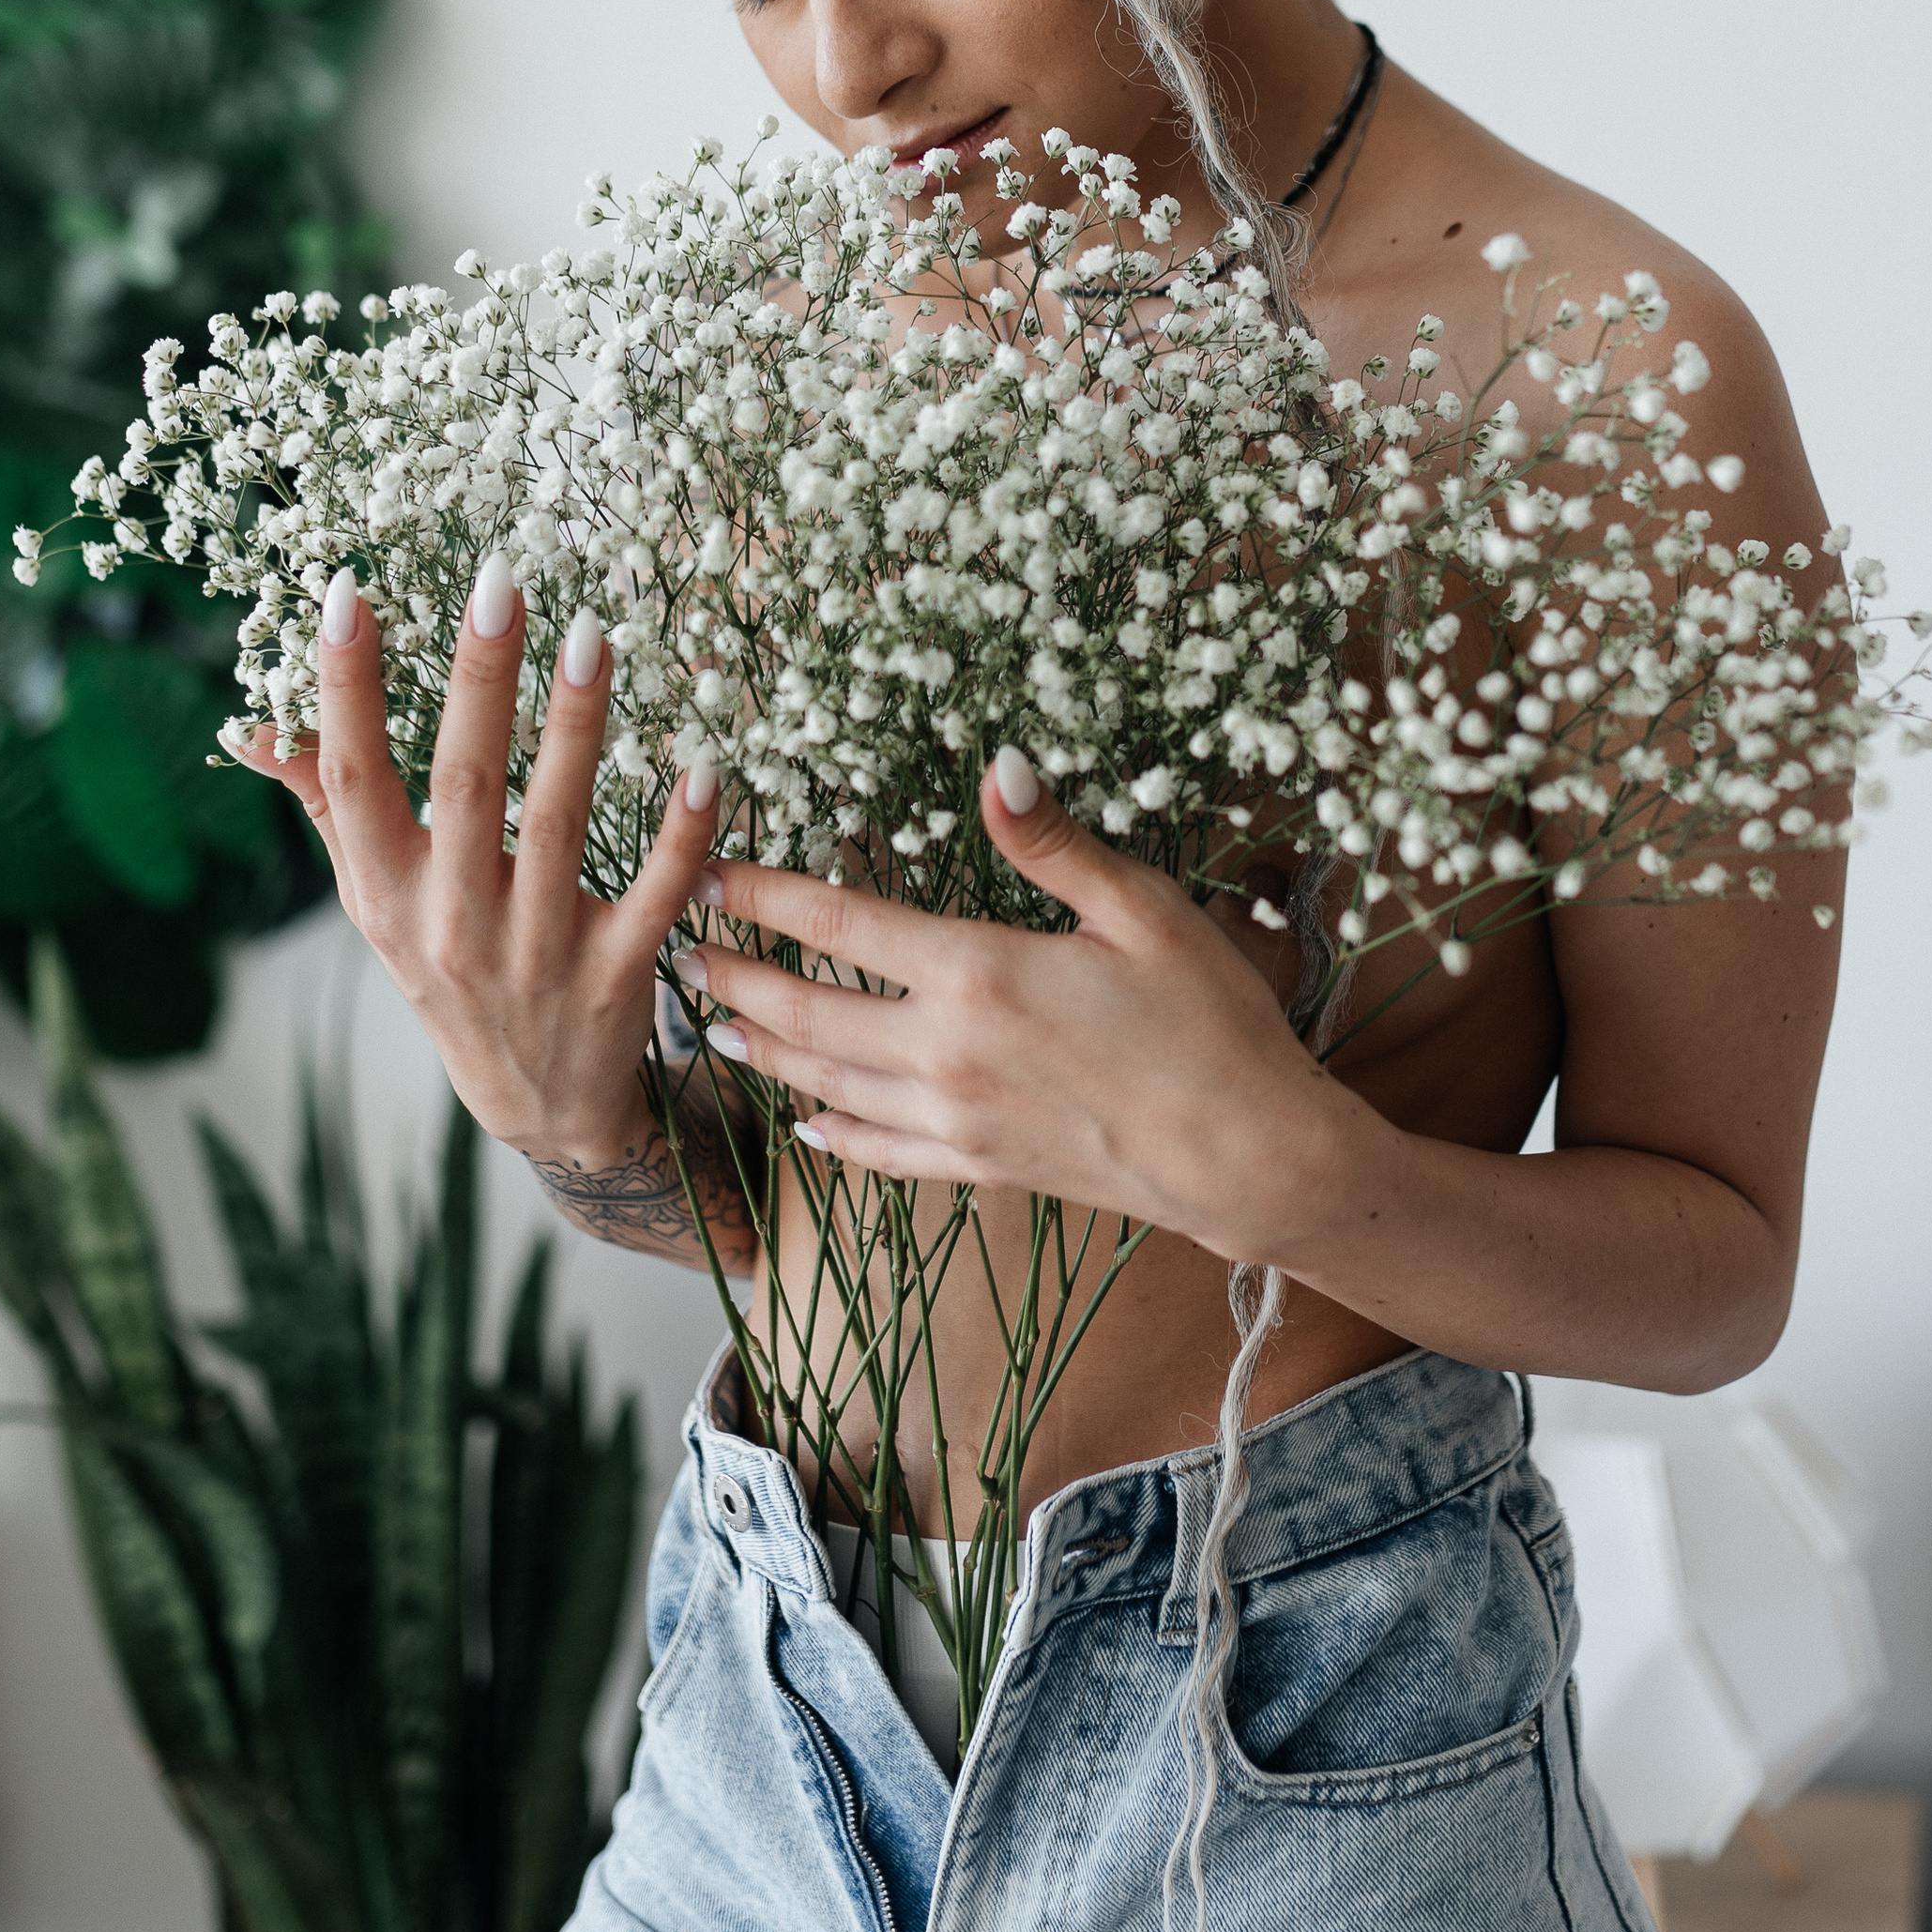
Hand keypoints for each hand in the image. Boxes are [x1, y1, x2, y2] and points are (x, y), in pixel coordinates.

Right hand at [233, 558, 723, 1221]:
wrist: (538, 1102)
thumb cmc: (450, 970)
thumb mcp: (377, 903)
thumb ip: (323, 808)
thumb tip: (251, 725)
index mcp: (386, 893)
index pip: (352, 778)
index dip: (346, 688)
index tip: (350, 592)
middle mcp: (453, 921)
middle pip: (463, 785)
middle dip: (479, 680)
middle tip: (499, 582)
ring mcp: (537, 950)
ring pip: (558, 823)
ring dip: (576, 726)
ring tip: (594, 634)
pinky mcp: (616, 974)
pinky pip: (653, 893)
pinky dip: (681, 835)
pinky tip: (701, 767)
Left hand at [679, 752, 1365, 1257]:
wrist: (1248, 1155)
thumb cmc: (1212, 1021)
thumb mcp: (1143, 909)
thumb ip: (1053, 844)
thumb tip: (997, 765)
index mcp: (976, 972)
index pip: (837, 923)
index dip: (763, 892)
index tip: (710, 869)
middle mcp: (945, 1052)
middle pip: (807, 1009)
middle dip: (737, 975)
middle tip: (683, 948)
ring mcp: (956, 1119)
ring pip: (827, 1083)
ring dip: (764, 1050)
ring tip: (715, 1026)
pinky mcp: (982, 1166)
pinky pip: (881, 1152)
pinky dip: (832, 1135)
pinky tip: (806, 1123)